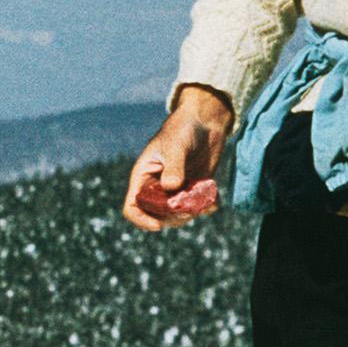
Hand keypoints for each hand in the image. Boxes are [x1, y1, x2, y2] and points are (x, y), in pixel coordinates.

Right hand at [123, 86, 231, 232]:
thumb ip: (174, 167)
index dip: (141, 220)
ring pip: (178, 214)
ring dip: (191, 214)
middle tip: (189, 210)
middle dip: (172, 218)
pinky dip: (206, 207)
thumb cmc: (182, 128)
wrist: (204, 120)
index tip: (158, 226)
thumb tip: (171, 188)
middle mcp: (157, 186)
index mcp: (143, 177)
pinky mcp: (193, 187)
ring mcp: (176, 189)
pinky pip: (197, 206)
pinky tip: (214, 201)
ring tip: (204, 204)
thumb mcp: (175, 146)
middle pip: (157, 215)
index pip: (132, 206)